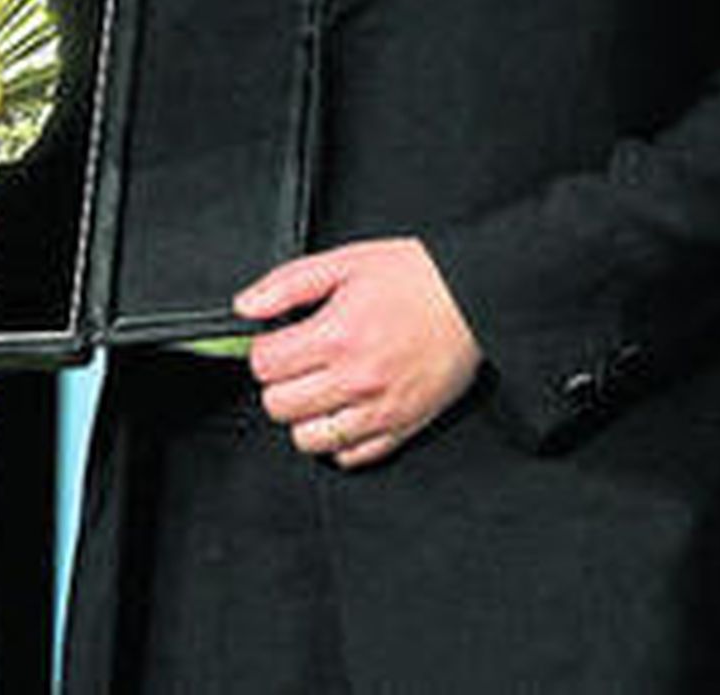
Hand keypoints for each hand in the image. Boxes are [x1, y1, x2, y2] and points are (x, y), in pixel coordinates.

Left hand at [235, 237, 481, 469]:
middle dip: (279, 383)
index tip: (278, 341)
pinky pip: (351, 456)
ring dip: (305, 415)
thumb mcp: (345, 262)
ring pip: (309, 439)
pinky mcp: (403, 427)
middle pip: (279, 406)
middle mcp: (356, 379)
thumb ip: (288, 284)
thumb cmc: (415, 276)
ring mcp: (380, 409)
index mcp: (337, 335)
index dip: (264, 350)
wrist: (473, 297)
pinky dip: (339, 439)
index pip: (265, 365)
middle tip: (298, 362)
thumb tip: (246, 306)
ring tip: (319, 387)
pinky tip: (345, 408)